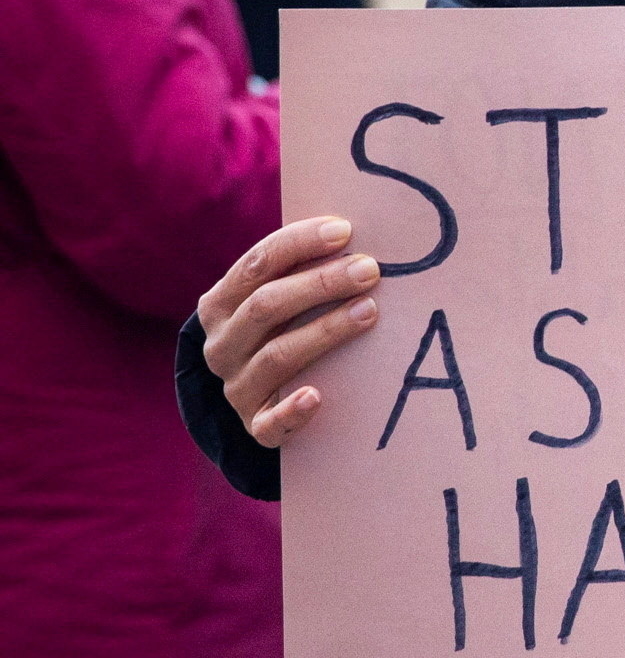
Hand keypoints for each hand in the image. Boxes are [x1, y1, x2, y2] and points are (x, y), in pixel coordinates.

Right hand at [196, 217, 381, 447]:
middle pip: (267, 307)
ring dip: (324, 331)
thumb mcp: (279, 300)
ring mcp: (237, 388)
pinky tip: (317, 396)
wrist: (259, 400)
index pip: (256, 264)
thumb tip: (354, 232)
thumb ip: (301, 270)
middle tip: (369, 269)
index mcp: (221, 305)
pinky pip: (270, 424)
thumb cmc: (283, 331)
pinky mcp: (257, 426)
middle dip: (321, 284)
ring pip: (277, 356)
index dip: (298, 244)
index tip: (345, 230)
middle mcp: (222, 346)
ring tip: (369, 311)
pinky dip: (292, 411)